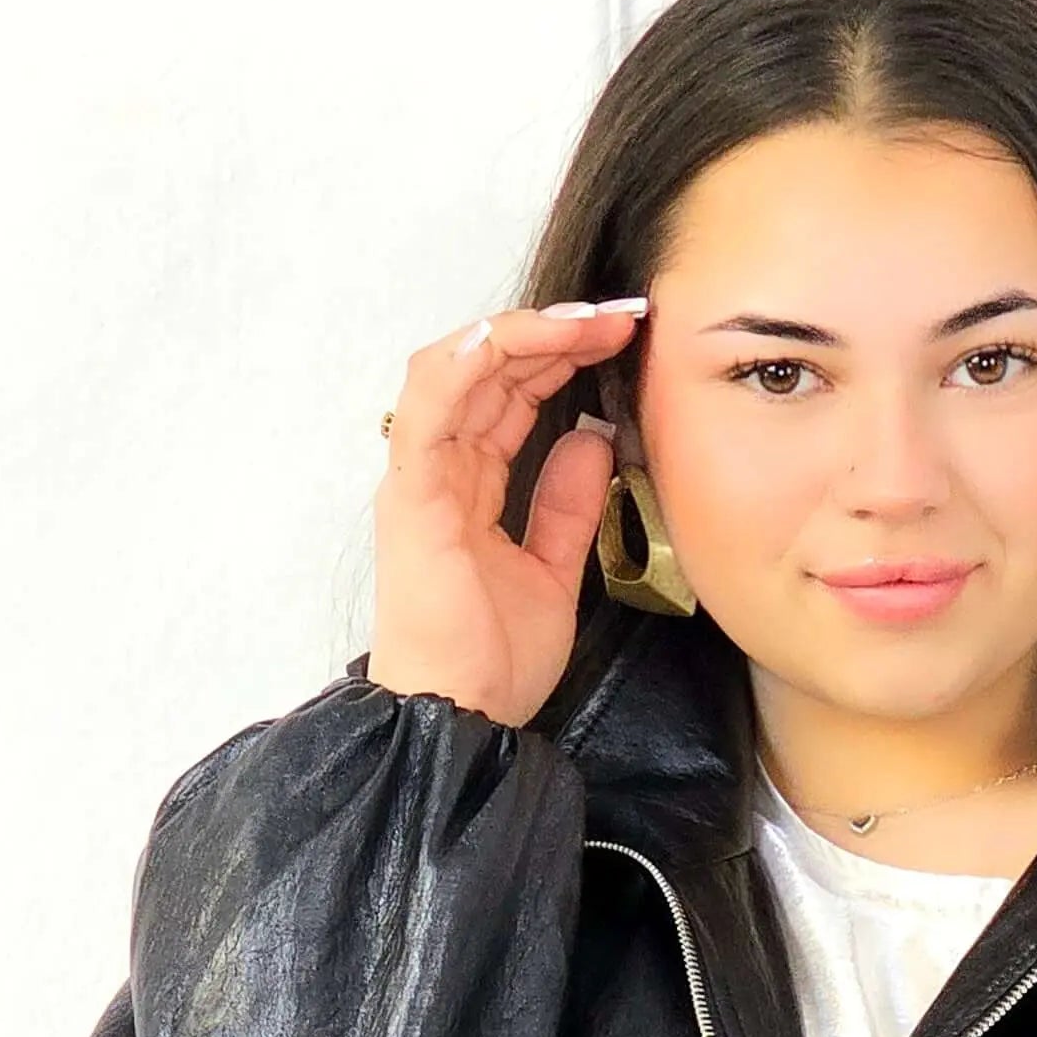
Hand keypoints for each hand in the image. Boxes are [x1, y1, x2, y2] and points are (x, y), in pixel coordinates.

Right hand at [366, 298, 651, 729]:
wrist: (462, 720)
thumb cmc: (494, 663)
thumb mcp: (554, 572)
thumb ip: (566, 505)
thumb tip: (591, 439)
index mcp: (467, 489)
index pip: (510, 398)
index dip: (562, 359)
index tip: (622, 341)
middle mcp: (438, 472)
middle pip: (490, 373)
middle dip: (556, 334)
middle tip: (621, 317)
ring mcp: (420, 479)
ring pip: (460, 372)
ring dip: (523, 335)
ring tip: (586, 321)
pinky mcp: (413, 497)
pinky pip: (430, 409)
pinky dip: (464, 364)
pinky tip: (507, 336)